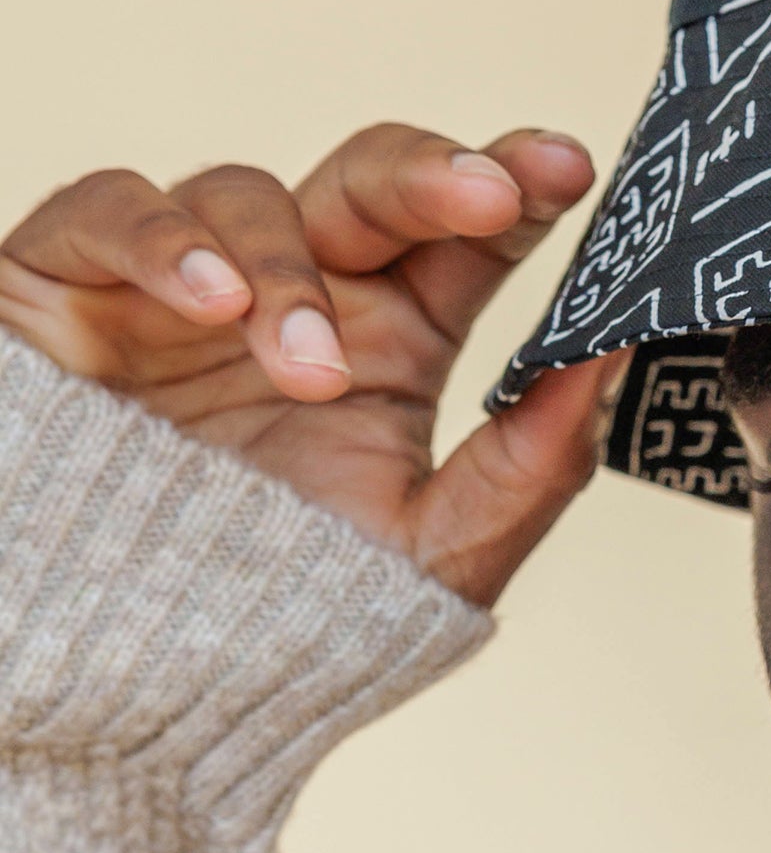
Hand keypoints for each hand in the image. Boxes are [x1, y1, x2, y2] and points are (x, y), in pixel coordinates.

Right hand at [0, 125, 613, 606]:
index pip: (465, 236)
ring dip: (288, 274)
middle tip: (489, 192)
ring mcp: (182, 282)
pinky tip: (208, 303)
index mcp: (390, 342)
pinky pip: (113, 208)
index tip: (570, 169)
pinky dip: (163, 240)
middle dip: (433, 173)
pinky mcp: (71, 284)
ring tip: (305, 374)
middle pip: (372, 180)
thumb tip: (616, 359)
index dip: (517, 184)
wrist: (121, 683)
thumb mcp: (431, 561)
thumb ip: (530, 468)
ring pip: (247, 195)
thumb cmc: (276, 615)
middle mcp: (296, 294)